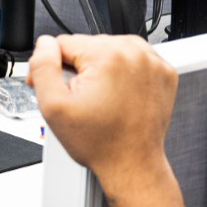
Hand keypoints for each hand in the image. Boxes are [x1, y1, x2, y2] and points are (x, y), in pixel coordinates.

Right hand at [28, 34, 176, 186]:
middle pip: (87, 45)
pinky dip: (121, 72)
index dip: (51, 66)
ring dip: (98, 68)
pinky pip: (131, 59)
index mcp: (108, 56)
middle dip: (76, 68)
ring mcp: (153, 62)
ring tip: (98, 96)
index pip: (62, 43)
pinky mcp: (163, 72)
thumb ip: (43, 67)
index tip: (55, 88)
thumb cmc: (99, 142)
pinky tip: (116, 93)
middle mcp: (135, 53)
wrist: (132, 164)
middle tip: (77, 98)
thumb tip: (44, 44)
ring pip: (109, 49)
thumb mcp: (53, 106)